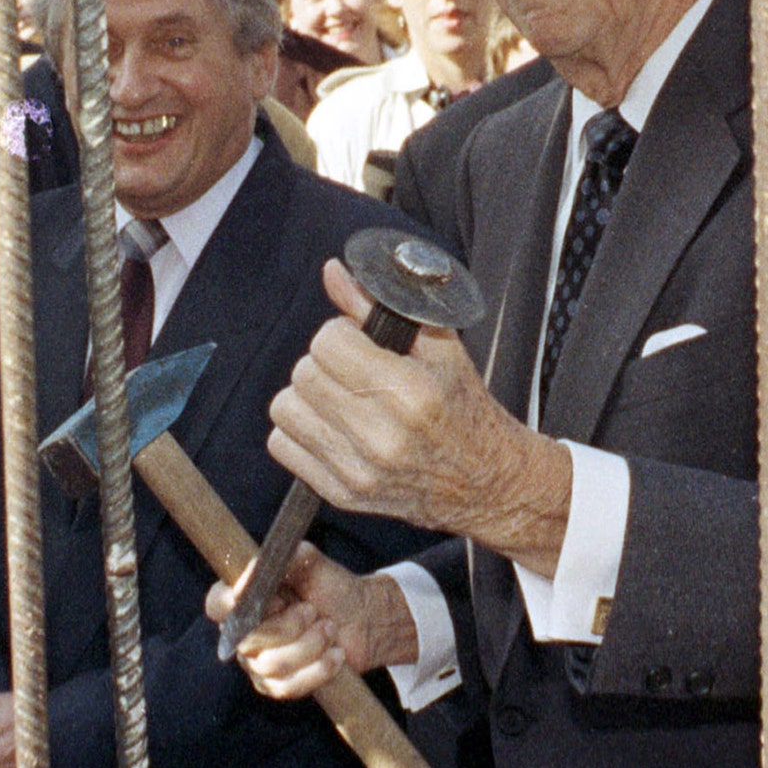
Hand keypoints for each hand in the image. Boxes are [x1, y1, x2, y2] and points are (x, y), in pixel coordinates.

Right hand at [205, 543, 417, 700]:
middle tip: (314, 611)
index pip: (217, 605)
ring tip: (330, 629)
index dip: (231, 604)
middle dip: (290, 626)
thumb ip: (289, 556)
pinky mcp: (276, 686)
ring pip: (272, 665)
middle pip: (249, 639)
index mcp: (243, 598)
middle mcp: (243, 632)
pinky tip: (335, 655)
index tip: (263, 597)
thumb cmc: (331, 587)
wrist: (362, 619)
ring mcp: (257, 663)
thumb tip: (258, 565)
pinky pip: (287, 687)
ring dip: (310, 646)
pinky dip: (317, 670)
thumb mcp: (314, 564)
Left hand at [268, 259, 572, 575]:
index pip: (327, 342)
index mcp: (408, 392)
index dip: (339, 334)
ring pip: (285, 409)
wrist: (485, 481)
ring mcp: (358, 471)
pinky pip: (282, 446)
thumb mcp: (437, 347)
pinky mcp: (342, 494)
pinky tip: (330, 426)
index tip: (357, 342)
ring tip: (340, 398)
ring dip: (306, 397)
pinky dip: (298, 431)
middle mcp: (380, 436)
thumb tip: (332, 272)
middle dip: (322, 363)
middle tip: (351, 370)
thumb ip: (377, 307)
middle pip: (304, 374)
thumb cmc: (462, 407)